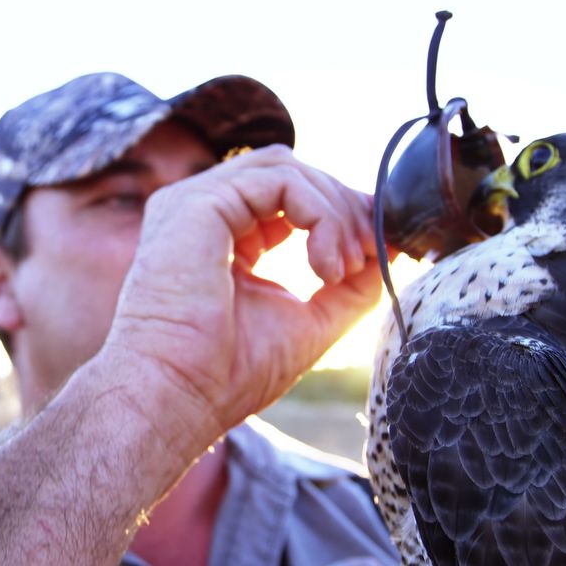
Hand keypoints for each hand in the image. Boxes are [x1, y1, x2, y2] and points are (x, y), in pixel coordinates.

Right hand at [103, 145, 381, 450]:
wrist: (178, 398)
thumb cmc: (225, 374)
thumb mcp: (307, 321)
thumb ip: (346, 285)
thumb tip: (386, 252)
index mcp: (217, 233)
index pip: (285, 193)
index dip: (336, 212)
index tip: (371, 252)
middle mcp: (200, 209)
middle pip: (291, 172)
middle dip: (342, 208)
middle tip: (364, 258)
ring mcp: (193, 202)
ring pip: (287, 168)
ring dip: (334, 211)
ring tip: (342, 267)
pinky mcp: (199, 203)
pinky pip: (280, 180)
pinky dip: (319, 214)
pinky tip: (324, 264)